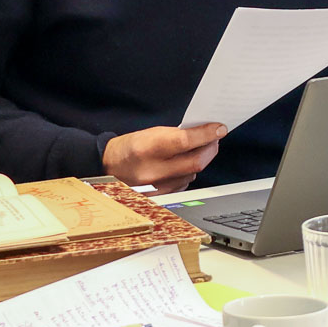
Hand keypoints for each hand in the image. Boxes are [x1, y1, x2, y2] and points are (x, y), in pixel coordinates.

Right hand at [102, 124, 225, 190]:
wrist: (107, 168)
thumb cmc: (130, 147)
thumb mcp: (150, 133)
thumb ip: (177, 134)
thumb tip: (205, 134)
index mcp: (148, 148)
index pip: (185, 141)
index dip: (207, 134)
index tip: (220, 129)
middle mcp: (152, 170)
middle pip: (196, 162)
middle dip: (211, 149)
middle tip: (215, 139)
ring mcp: (156, 187)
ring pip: (193, 174)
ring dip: (201, 161)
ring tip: (199, 150)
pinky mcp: (159, 197)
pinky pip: (184, 184)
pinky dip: (189, 173)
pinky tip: (184, 165)